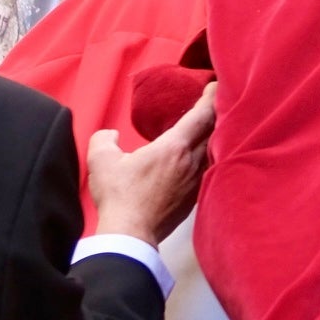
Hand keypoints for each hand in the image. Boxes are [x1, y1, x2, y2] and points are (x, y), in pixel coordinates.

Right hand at [87, 81, 215, 247]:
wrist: (130, 234)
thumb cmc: (118, 196)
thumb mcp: (102, 160)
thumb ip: (105, 139)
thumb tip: (111, 136)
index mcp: (174, 147)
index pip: (202, 114)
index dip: (211, 97)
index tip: (216, 85)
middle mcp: (192, 162)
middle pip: (214, 131)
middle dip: (217, 113)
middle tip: (217, 102)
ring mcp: (196, 181)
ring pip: (213, 151)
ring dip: (214, 137)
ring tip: (211, 129)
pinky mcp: (195, 198)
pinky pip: (208, 171)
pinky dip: (209, 159)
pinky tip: (201, 160)